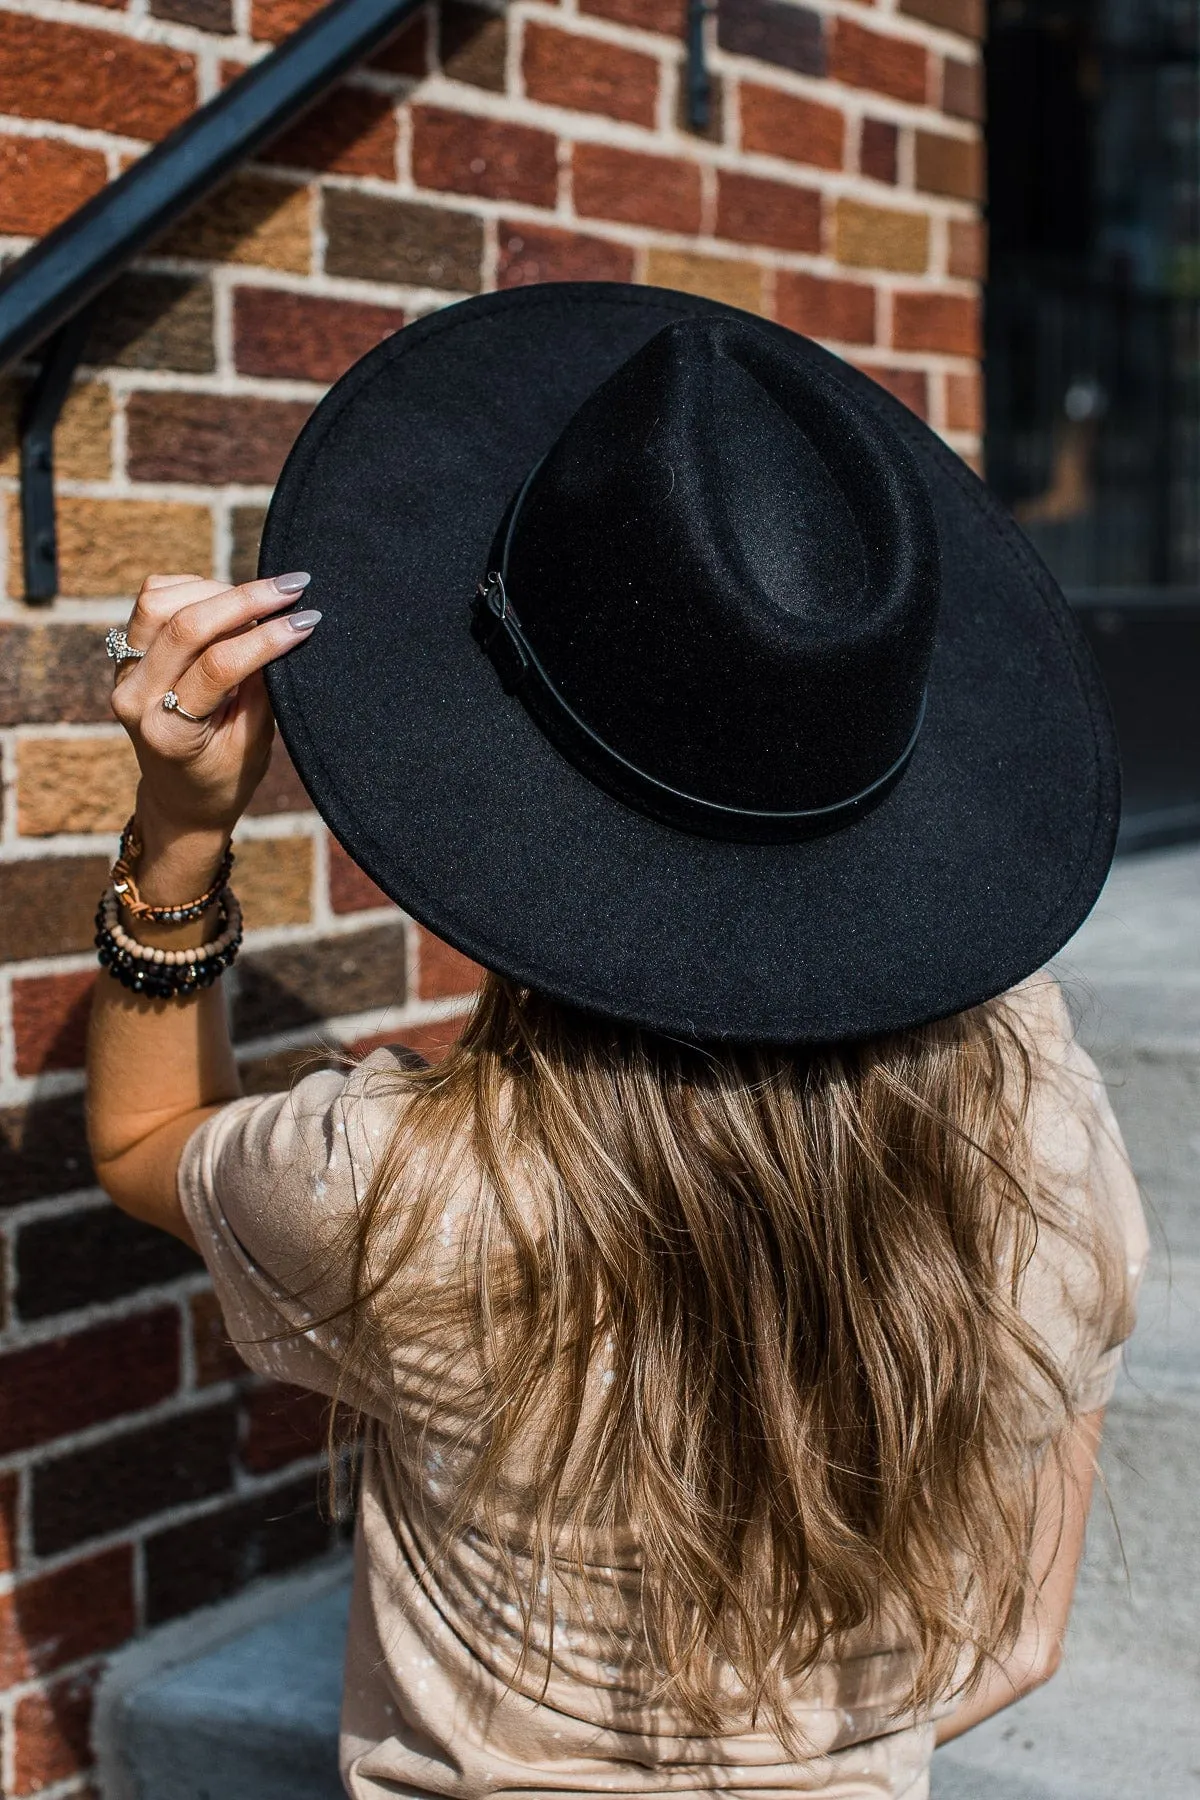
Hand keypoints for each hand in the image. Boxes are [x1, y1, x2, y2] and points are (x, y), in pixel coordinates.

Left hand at [110, 571, 319, 885]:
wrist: (179, 798)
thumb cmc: (224, 779)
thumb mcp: (253, 744)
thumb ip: (262, 687)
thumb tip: (283, 627)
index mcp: (167, 732)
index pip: (217, 666)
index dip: (266, 638)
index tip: (306, 621)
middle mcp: (134, 698)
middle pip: (185, 624)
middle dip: (246, 599)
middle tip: (293, 588)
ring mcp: (123, 672)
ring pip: (160, 602)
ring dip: (216, 590)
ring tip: (257, 600)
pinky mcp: (126, 653)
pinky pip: (153, 600)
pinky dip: (192, 589)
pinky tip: (225, 601)